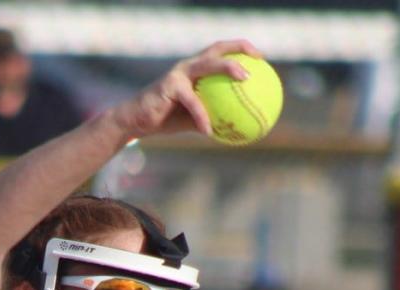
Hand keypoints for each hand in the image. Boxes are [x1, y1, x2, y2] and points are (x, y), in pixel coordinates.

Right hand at [113, 41, 260, 140]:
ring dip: (226, 68)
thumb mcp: (196, 119)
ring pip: (206, 65)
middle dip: (237, 48)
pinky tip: (210, 131)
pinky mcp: (169, 86)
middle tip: (257, 60)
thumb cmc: (168, 119)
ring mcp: (178, 74)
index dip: (240, 51)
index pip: (220, 53)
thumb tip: (241, 130)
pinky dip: (202, 116)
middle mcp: (189, 66)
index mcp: (196, 71)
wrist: (138, 120)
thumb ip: (216, 118)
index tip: (260, 58)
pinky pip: (191, 101)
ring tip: (244, 79)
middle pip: (216, 49)